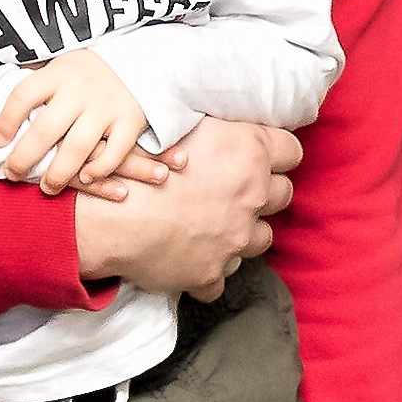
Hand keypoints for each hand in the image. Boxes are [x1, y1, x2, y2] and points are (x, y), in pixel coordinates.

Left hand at [0, 46, 155, 191]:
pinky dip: (99, 170)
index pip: (23, 96)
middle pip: (46, 129)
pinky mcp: (131, 120)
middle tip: (13, 174)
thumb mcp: (58, 68)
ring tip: (47, 187)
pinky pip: (114, 152)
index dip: (6, 122)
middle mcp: (80, 89)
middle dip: (24, 158)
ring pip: (78, 147)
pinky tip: (84, 178)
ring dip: (58, 173)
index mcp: (58, 73)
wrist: (137, 60)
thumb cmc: (84, 74)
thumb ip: (35, 88)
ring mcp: (107, 105)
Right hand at [74, 115, 295, 293]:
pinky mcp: (212, 273)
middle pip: (282, 194)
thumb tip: (230, 124)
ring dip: (241, 232)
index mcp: (249, 152)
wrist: (110, 216)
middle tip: (232, 190)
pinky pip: (220, 277)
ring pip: (260, 238)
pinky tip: (188, 257)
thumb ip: (218, 126)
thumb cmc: (139, 162)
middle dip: (262, 193)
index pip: (292, 151)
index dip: (277, 154)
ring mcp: (235, 239)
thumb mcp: (183, 124)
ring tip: (210, 224)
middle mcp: (251, 196)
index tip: (263, 157)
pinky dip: (208, 270)